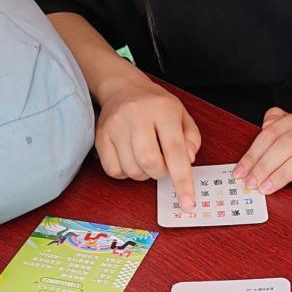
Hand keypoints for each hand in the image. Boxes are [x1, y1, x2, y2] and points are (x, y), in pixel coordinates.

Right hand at [94, 61, 200, 208]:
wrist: (123, 88)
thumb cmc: (156, 106)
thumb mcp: (182, 115)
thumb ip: (191, 139)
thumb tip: (188, 161)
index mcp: (163, 109)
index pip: (175, 150)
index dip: (182, 180)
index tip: (188, 203)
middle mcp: (137, 115)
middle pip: (149, 162)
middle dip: (160, 173)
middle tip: (162, 166)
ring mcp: (115, 126)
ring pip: (131, 169)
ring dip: (144, 174)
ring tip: (146, 159)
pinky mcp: (100, 136)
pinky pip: (113, 170)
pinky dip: (126, 173)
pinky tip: (131, 159)